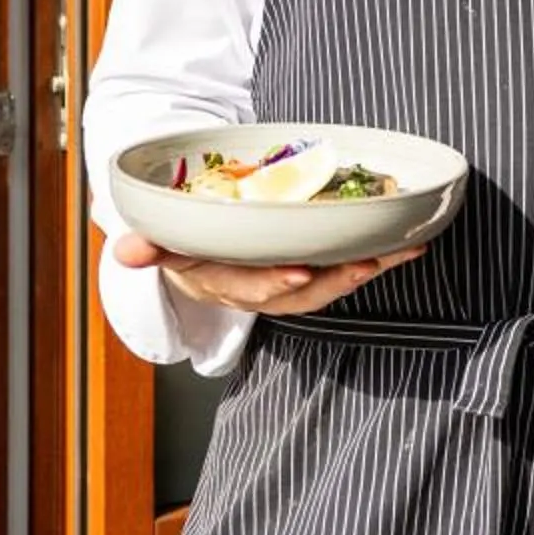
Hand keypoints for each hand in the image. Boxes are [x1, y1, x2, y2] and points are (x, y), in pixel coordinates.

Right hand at [109, 230, 426, 315]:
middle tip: (367, 264)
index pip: (246, 287)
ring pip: (328, 284)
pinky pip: (345, 266)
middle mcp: (257, 289)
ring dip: (365, 269)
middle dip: (334, 280)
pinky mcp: (311, 270)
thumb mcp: (160, 242)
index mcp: (220, 282)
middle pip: (300, 293)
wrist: (194, 252)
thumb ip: (148, 244)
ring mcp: (285, 283)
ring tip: (398, 253)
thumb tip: (124, 250)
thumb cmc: (183, 241)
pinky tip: (409, 244)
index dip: (272, 282)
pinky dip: (377, 257)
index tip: (298, 273)